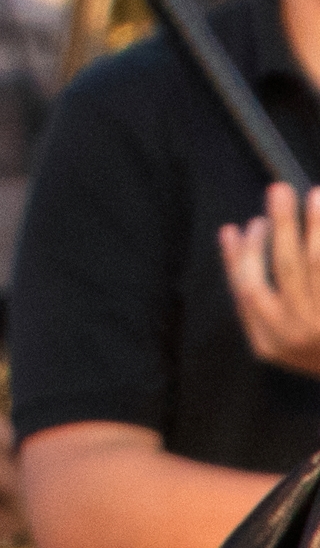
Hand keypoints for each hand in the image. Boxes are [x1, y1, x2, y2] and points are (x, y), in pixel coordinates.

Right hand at [222, 185, 319, 377]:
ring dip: (313, 227)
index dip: (240, 253)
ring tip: (314, 195)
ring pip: (315, 266)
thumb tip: (237, 237)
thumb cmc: (316, 356)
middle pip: (285, 269)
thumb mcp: (279, 343)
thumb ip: (260, 304)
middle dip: (281, 225)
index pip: (245, 288)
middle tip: (279, 191)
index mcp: (268, 342)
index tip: (240, 225)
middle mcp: (295, 333)